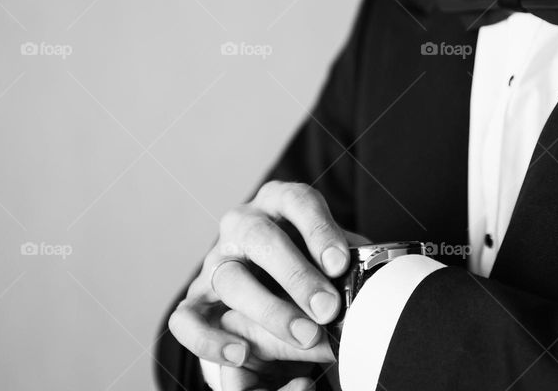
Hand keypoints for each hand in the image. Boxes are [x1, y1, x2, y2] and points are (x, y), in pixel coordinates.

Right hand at [168, 181, 365, 381]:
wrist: (285, 295)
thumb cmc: (317, 269)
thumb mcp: (337, 259)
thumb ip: (351, 264)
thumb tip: (372, 286)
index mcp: (281, 203)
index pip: (297, 202)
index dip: (319, 230)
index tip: (340, 264)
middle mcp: (243, 225)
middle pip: (261, 238)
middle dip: (297, 275)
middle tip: (328, 308)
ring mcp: (216, 261)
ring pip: (230, 278)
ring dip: (270, 310)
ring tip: (307, 337)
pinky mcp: (196, 299)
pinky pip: (185, 319)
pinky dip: (209, 339)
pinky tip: (242, 355)